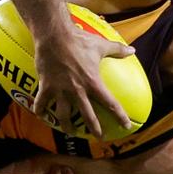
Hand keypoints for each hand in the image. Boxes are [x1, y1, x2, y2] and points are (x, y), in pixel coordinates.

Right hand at [32, 17, 134, 138]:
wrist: (54, 36)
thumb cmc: (78, 40)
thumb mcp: (100, 45)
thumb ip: (117, 50)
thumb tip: (132, 51)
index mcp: (93, 82)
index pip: (110, 103)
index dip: (120, 116)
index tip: (125, 126)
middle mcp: (77, 90)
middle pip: (87, 116)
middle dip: (94, 129)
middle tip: (98, 137)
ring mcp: (61, 90)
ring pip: (63, 115)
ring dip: (67, 126)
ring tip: (69, 132)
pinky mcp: (46, 86)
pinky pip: (42, 103)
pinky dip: (40, 110)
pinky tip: (40, 115)